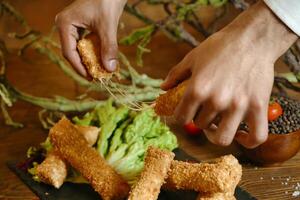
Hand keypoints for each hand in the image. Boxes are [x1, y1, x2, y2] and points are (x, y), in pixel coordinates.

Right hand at [55, 0, 125, 76]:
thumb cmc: (107, 0)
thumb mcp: (108, 26)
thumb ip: (108, 47)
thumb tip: (109, 68)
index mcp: (65, 24)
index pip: (69, 52)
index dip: (79, 67)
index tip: (91, 78)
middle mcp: (65, 25)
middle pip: (72, 52)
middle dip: (84, 65)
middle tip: (95, 77)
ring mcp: (72, 25)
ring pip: (78, 48)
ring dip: (89, 60)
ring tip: (98, 71)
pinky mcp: (81, 26)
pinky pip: (84, 43)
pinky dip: (93, 52)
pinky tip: (101, 59)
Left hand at [161, 1, 296, 147]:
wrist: (252, 38)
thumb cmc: (220, 46)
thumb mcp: (192, 57)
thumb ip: (176, 75)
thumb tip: (163, 88)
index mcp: (197, 89)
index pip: (181, 117)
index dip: (181, 116)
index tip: (185, 113)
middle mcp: (216, 101)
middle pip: (200, 125)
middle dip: (199, 120)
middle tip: (204, 111)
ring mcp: (238, 106)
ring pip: (222, 137)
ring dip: (216, 133)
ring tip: (217, 125)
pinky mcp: (258, 107)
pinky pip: (256, 136)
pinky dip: (248, 141)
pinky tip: (242, 136)